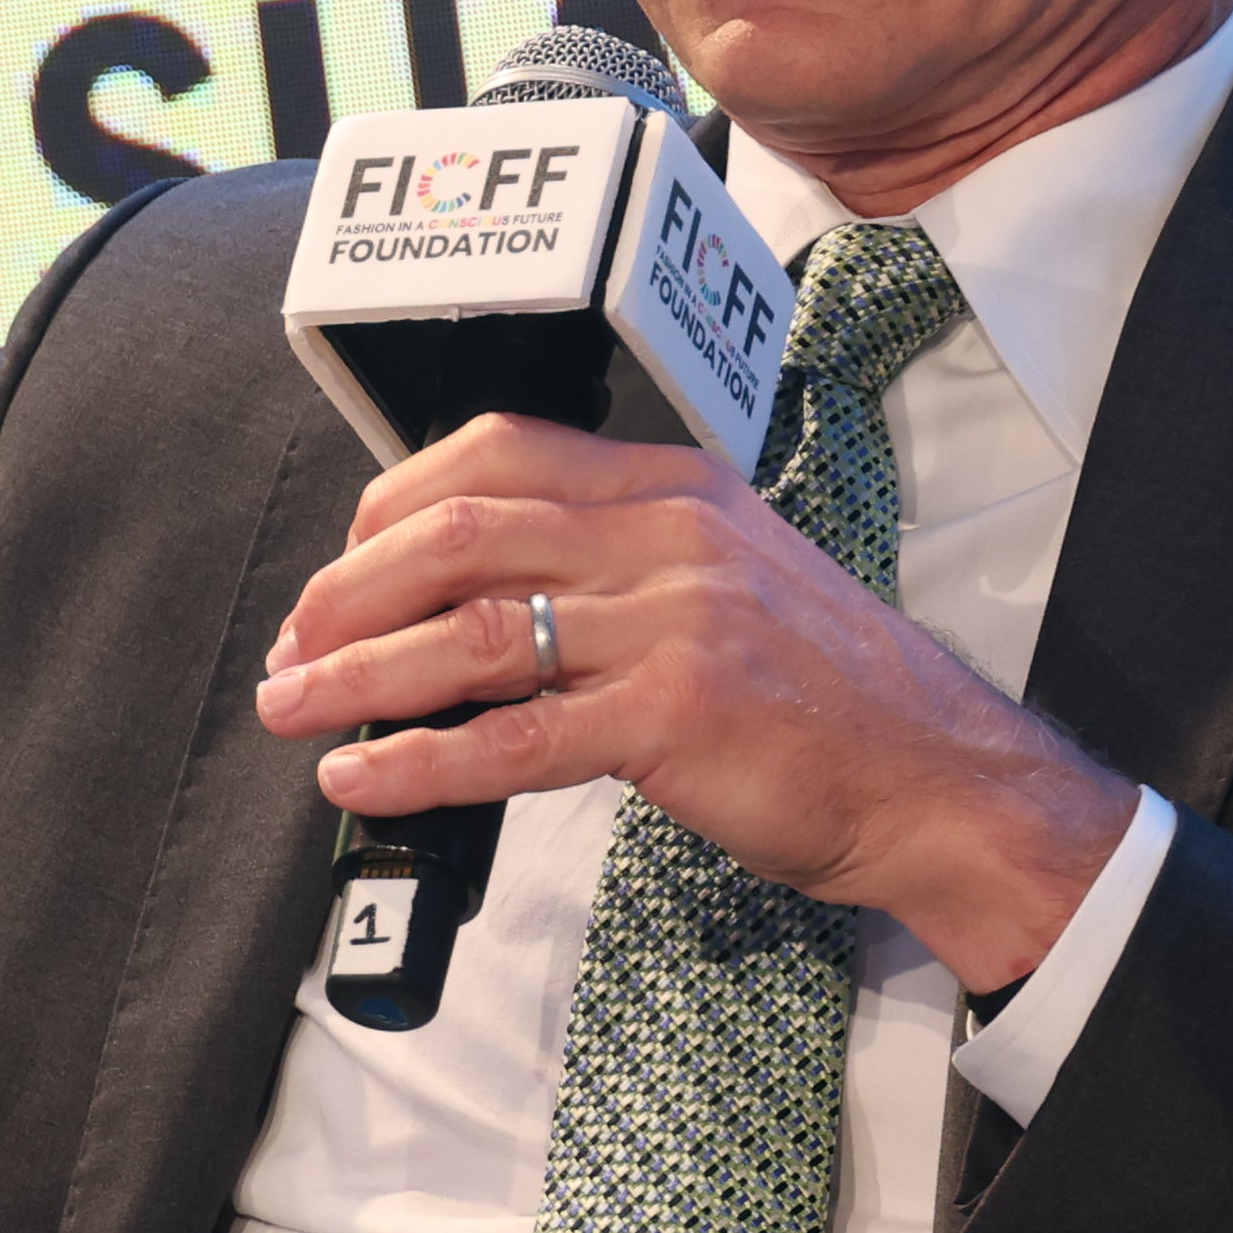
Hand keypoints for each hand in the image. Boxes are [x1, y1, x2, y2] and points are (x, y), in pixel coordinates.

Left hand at [252, 415, 1134, 992]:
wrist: (937, 777)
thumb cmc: (831, 696)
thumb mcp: (730, 582)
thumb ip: (619, 569)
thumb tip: (474, 606)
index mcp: (673, 489)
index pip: (494, 455)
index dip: (388, 510)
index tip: (341, 571)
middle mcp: (666, 537)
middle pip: (457, 534)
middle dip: (348, 594)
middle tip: (295, 649)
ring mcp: (673, 623)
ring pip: (468, 632)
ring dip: (355, 676)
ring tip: (295, 710)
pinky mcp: (675, 717)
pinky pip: (513, 738)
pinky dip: (419, 759)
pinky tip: (364, 777)